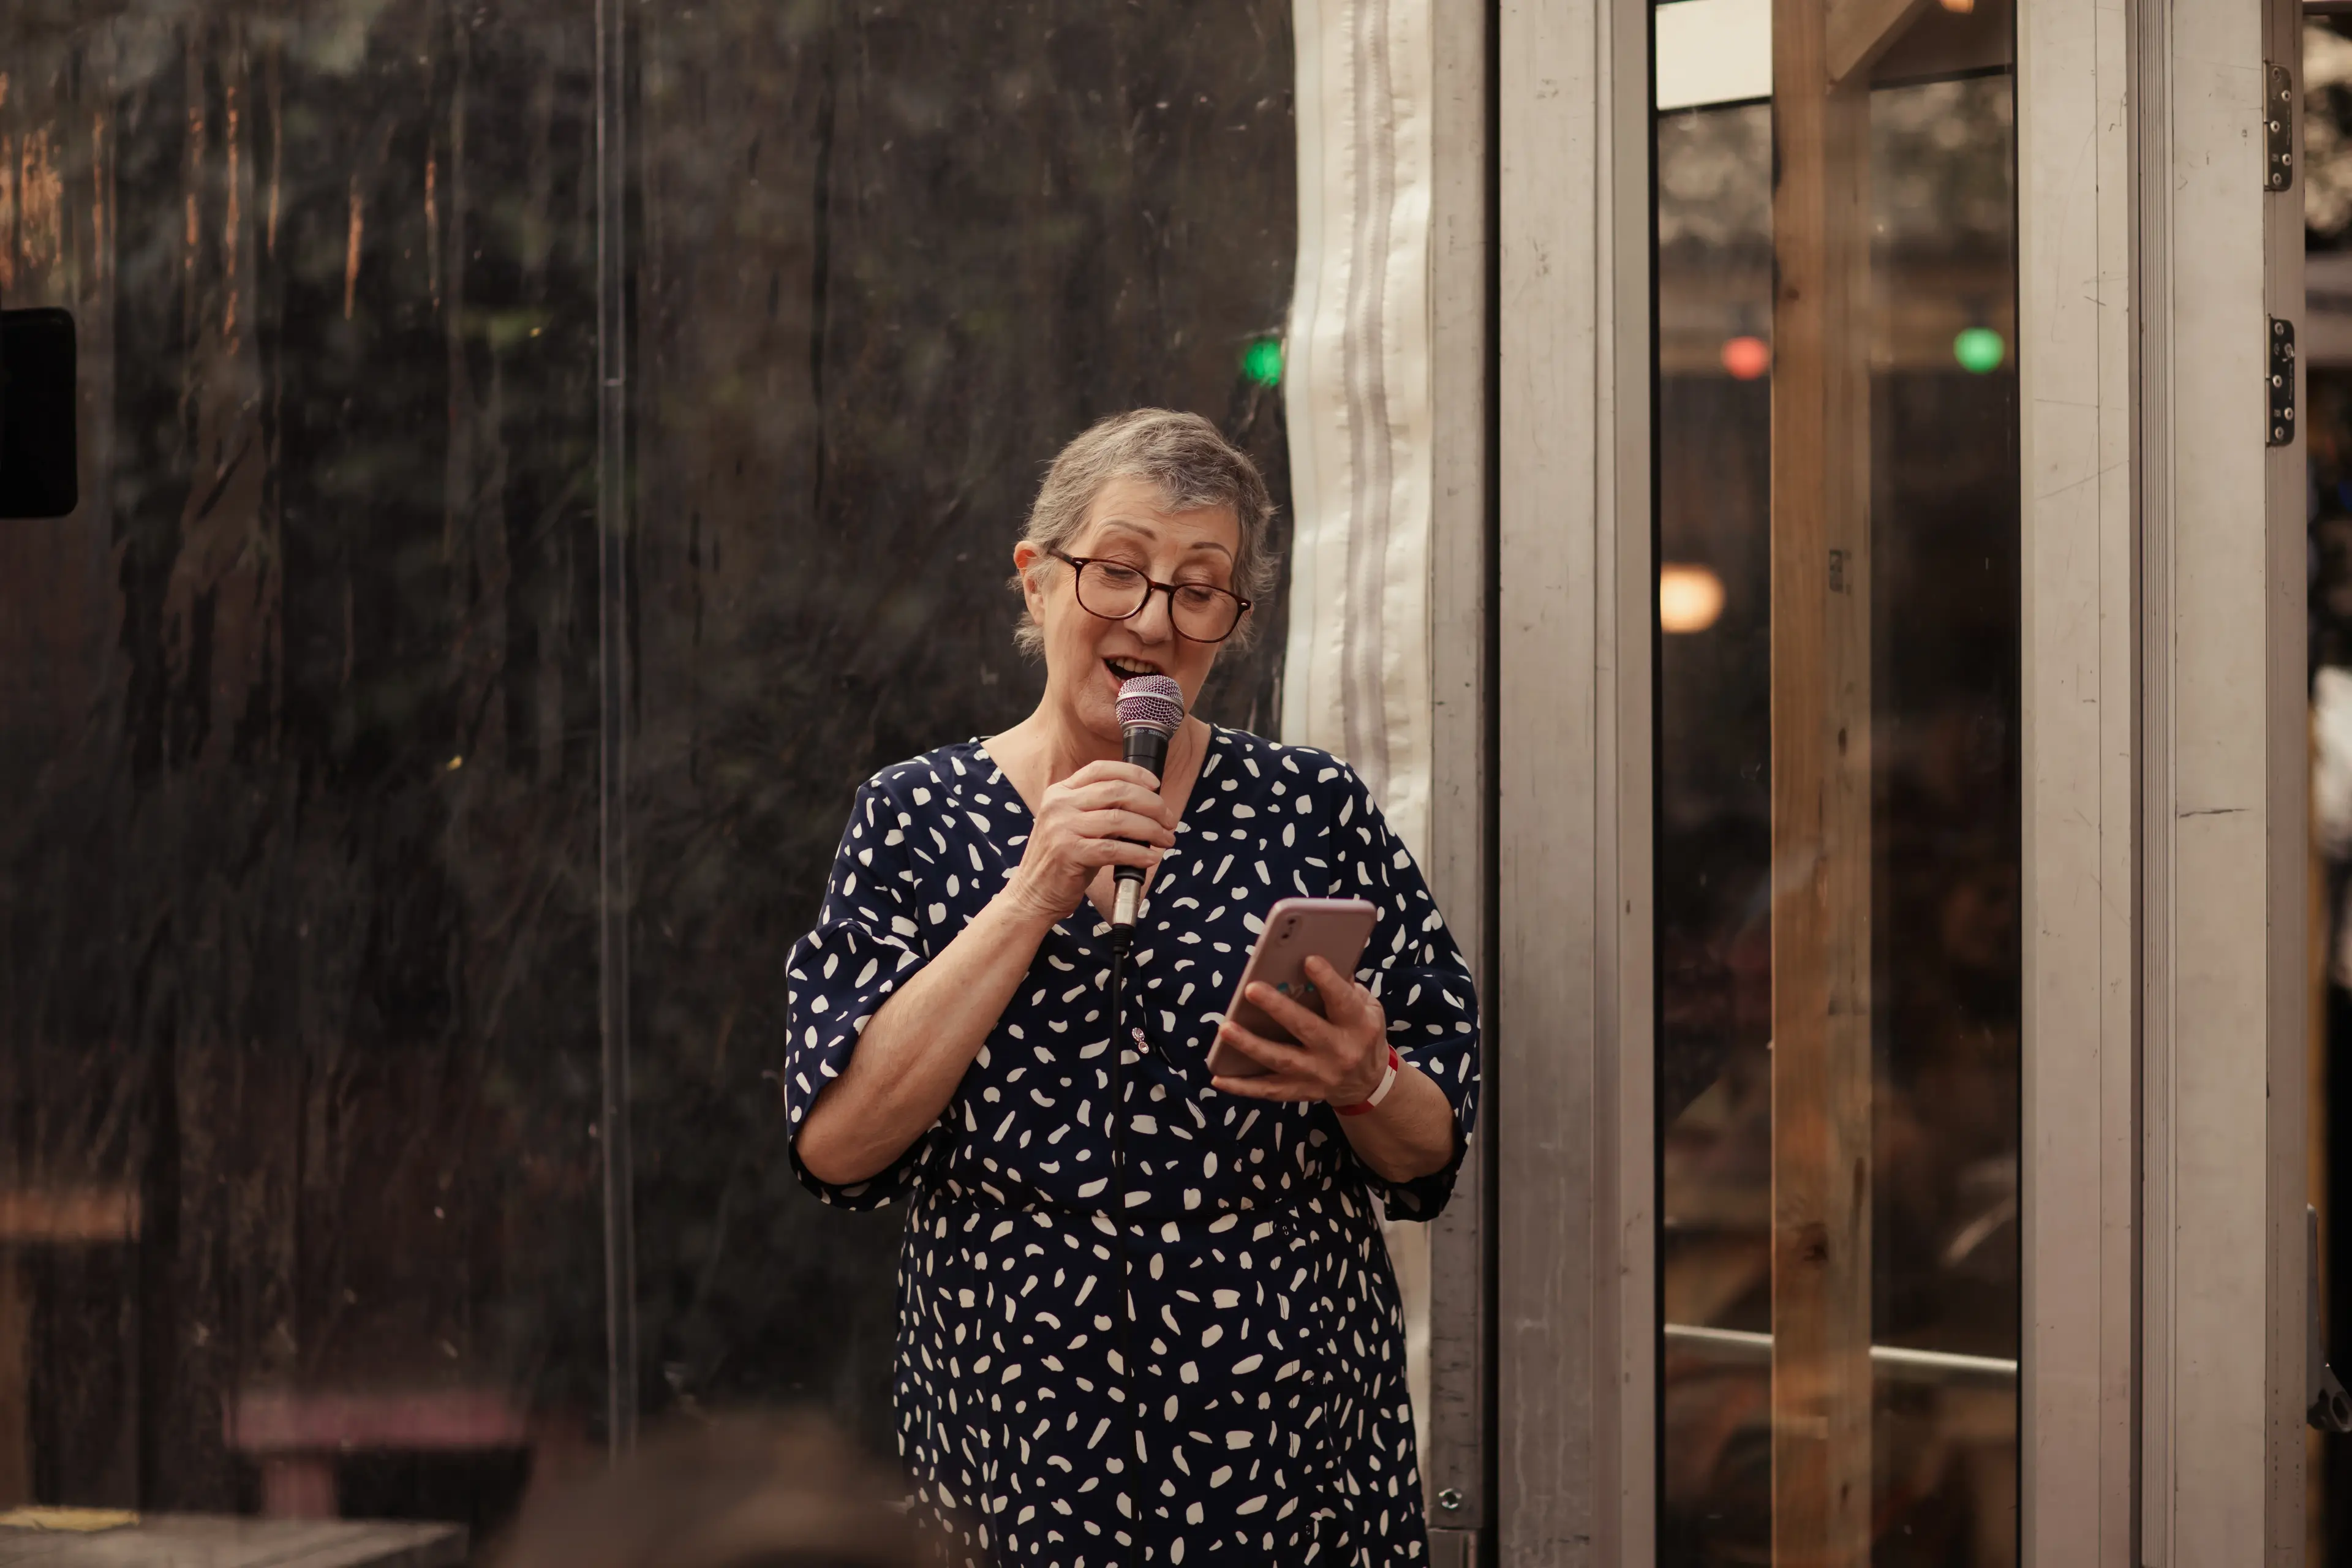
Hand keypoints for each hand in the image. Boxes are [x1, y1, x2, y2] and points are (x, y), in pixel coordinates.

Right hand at [1000, 759, 1175, 921]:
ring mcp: (1062, 828)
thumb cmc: (1061, 861)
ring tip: (1166, 839)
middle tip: (1169, 819)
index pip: (1101, 769)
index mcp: (1060, 792)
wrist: (1032, 894)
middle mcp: (1059, 805)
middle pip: (1116, 791)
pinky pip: (1114, 849)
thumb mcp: (1074, 825)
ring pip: (1120, 819)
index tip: (1156, 785)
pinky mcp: (1069, 853)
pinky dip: (1138, 853)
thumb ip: (1100, 810)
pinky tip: (1150, 858)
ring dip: (1151, 829)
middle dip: (1151, 804)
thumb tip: (1145, 806)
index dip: (1133, 773)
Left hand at [1211, 955, 1390, 1104]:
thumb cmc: (1361, 1032)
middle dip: (1278, 1008)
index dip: (1327, 981)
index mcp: (1358, 1025)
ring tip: (1225, 1028)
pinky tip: (1217, 1078)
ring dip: (1251, 1045)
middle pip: (1306, 1028)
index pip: (1342, 1000)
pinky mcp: (1301, 1091)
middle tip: (1251, 989)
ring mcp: (1319, 1075)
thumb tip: (1308, 958)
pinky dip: (1241, 1086)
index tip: (1308, 959)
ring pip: (1281, 1060)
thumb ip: (1344, 985)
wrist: (1369, 1082)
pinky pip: (1267, 1091)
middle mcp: (1339, 1051)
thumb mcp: (1367, 1007)